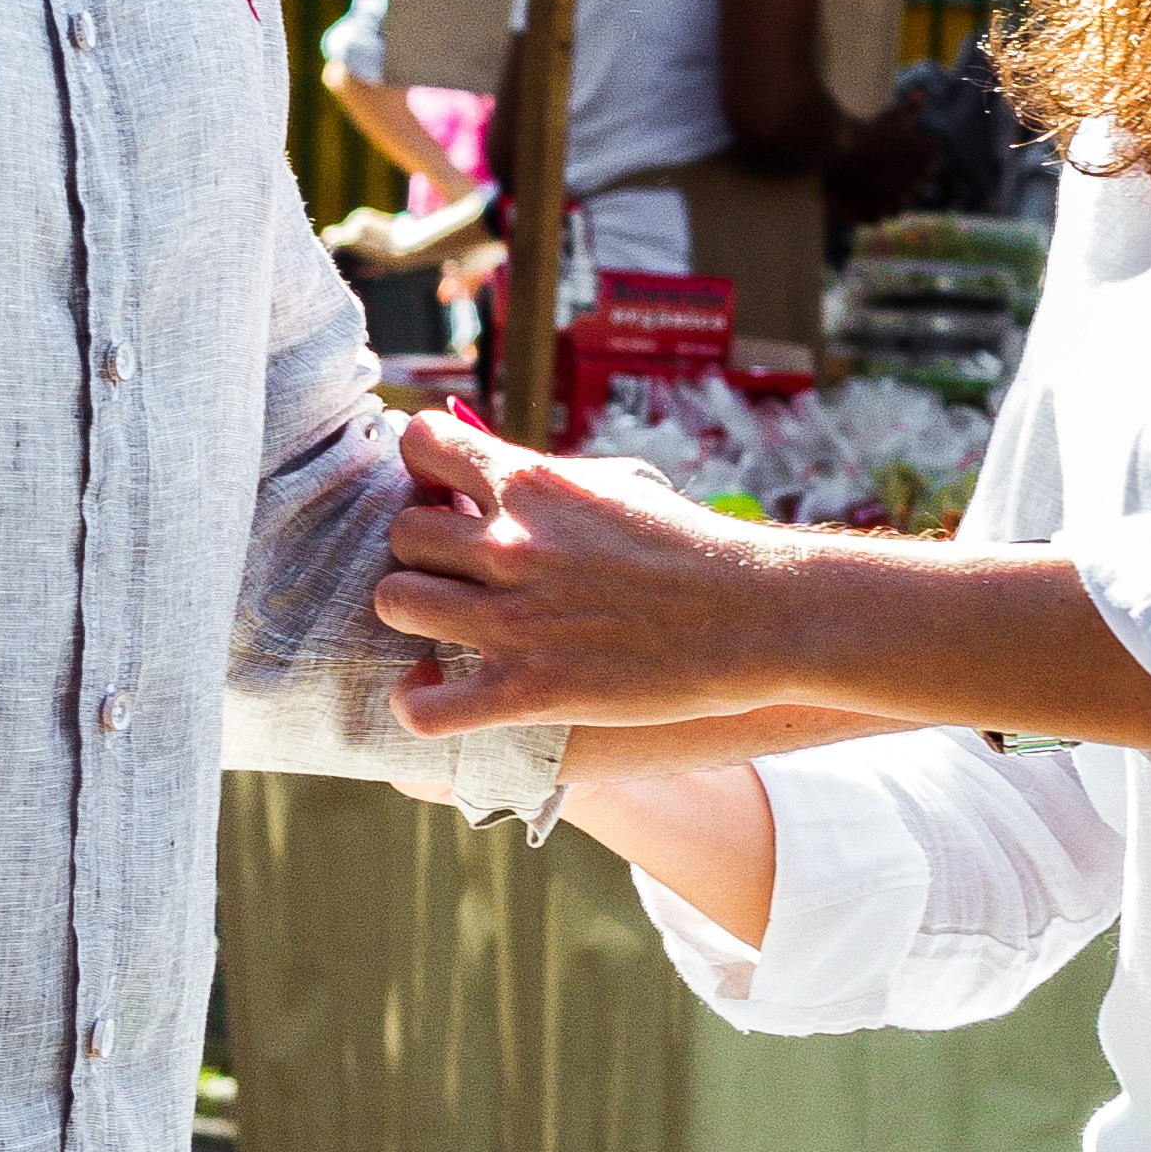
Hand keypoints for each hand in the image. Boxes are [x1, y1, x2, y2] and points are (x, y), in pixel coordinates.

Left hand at [376, 408, 798, 735]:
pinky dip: (415, 702)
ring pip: (396, 604)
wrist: (754, 614)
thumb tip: (482, 482)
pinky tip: (431, 690)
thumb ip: (540, 487)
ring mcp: (513, 621)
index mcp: (532, 484)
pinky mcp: (527, 691)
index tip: (441, 494)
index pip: (421, 445)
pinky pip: (423, 706)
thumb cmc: (690, 549)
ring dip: (414, 613)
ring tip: (444, 624)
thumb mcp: (610, 488)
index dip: (421, 471)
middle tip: (453, 571)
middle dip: (421, 551)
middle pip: (401, 536)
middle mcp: (511, 546)